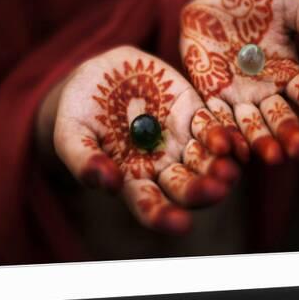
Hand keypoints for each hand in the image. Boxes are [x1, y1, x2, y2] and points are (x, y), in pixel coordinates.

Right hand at [50, 46, 238, 234]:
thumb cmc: (79, 112)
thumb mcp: (70, 134)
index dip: (164, 216)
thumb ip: (83, 161)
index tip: (180, 224)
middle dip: (201, 191)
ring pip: (205, 159)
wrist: (98, 75)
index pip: (149, 204)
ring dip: (219, 166)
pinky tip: (229, 141)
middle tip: (214, 190)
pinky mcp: (191, 110)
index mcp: (131, 178)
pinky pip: (211, 124)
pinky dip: (222, 134)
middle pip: (185, 186)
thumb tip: (108, 185)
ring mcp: (179, 138)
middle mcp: (161, 164)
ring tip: (227, 169)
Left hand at [180, 0, 298, 163]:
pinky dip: (225, 130)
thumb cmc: (252, 3)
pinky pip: (217, 115)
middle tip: (297, 150)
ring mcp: (237, 94)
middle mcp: (264, 89)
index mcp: (287, 71)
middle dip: (289, 133)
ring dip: (260, 140)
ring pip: (250, 123)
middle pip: (280, 116)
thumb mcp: (285, 6)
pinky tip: (233, 146)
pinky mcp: (210, 93)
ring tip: (270, 155)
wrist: (211, 2)